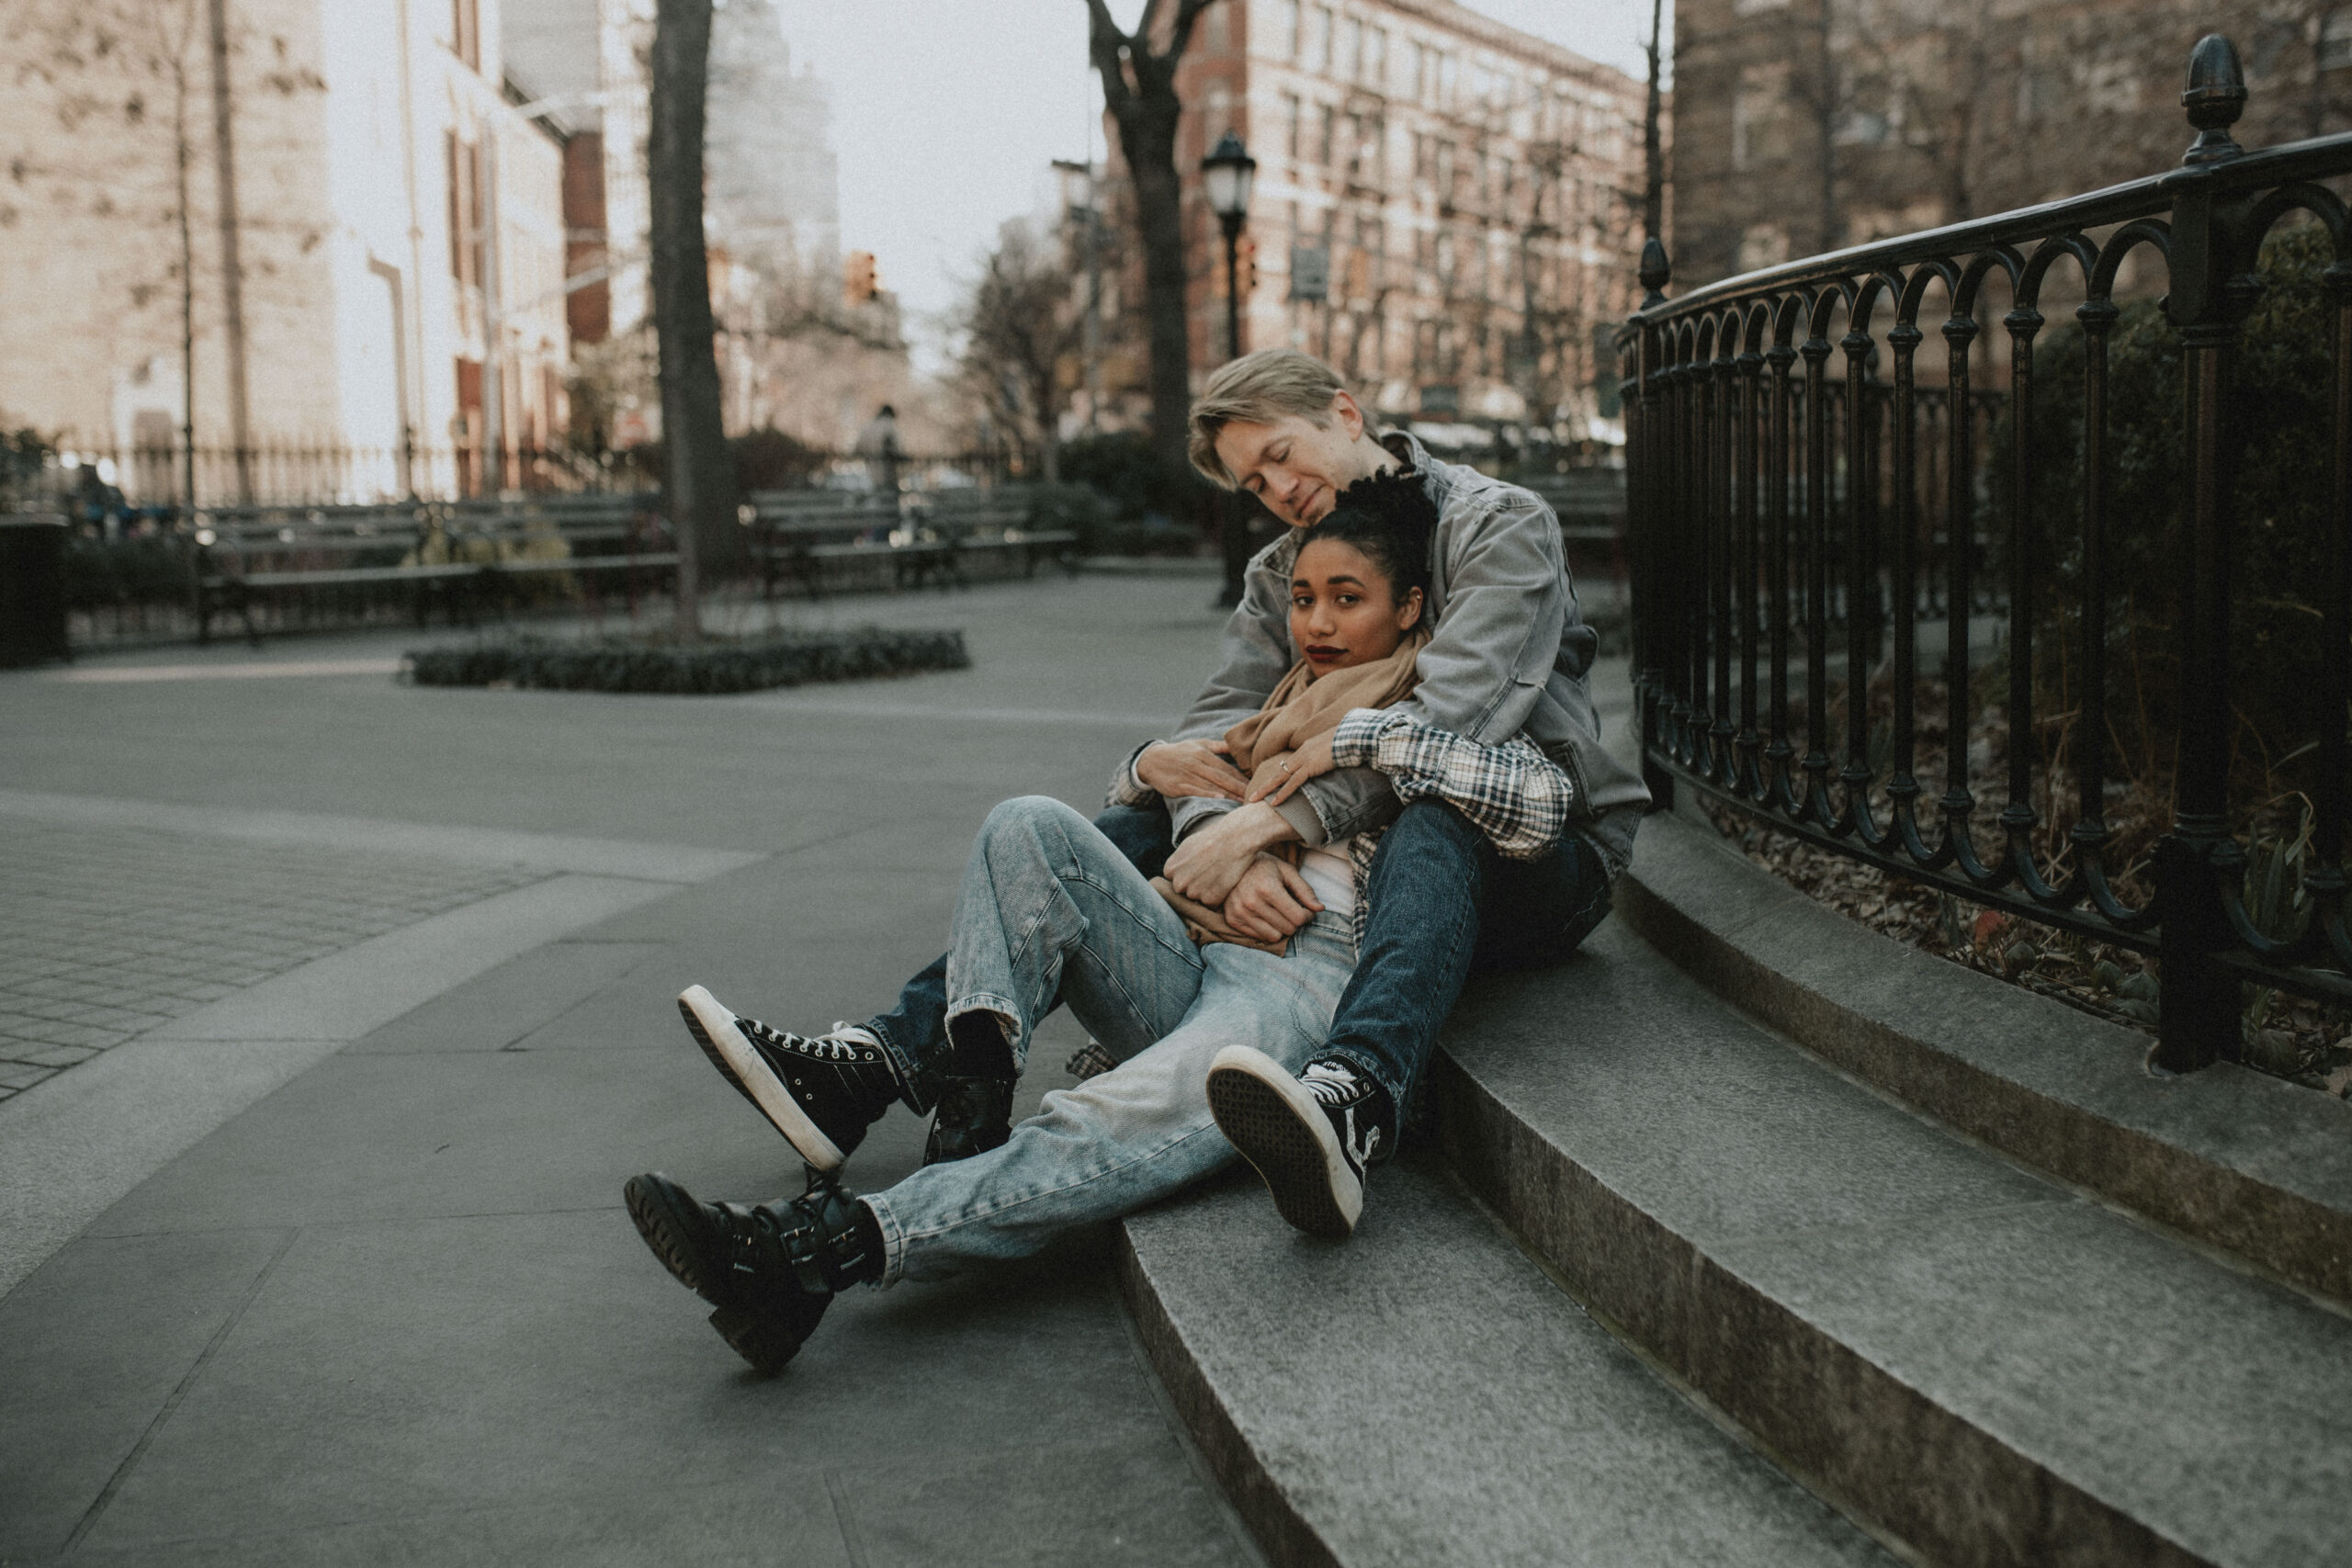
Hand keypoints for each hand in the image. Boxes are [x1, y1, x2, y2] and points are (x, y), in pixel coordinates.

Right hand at [1135, 738, 1245, 800]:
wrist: (1151, 759)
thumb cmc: (1179, 752)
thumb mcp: (1197, 744)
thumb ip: (1218, 746)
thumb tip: (1235, 745)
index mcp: (1203, 754)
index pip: (1227, 767)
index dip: (1242, 777)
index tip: (1256, 784)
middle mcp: (1196, 763)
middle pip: (1222, 777)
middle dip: (1239, 787)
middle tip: (1255, 796)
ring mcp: (1187, 775)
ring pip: (1211, 785)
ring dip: (1228, 794)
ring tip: (1243, 801)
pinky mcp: (1177, 786)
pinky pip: (1195, 791)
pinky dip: (1207, 794)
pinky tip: (1220, 799)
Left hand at [1164, 801, 1294, 904]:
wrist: (1234, 839)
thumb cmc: (1212, 839)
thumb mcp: (1186, 847)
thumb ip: (1178, 864)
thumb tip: (1174, 875)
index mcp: (1170, 870)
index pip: (1177, 880)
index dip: (1189, 874)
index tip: (1200, 866)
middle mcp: (1178, 883)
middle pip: (1186, 892)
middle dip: (1196, 885)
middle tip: (1211, 871)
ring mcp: (1193, 893)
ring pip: (1199, 899)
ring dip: (1208, 892)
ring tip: (1219, 874)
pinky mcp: (1210, 900)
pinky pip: (1213, 904)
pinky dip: (1219, 896)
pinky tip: (1225, 881)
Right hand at [1222, 853, 1322, 943]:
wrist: (1231, 863)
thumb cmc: (1264, 867)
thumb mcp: (1287, 871)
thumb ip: (1305, 890)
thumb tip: (1320, 909)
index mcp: (1267, 888)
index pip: (1298, 917)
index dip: (1308, 916)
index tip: (1307, 910)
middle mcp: (1251, 902)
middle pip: (1287, 929)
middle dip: (1295, 921)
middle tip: (1293, 910)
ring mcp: (1240, 912)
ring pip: (1274, 936)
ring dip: (1281, 927)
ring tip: (1279, 913)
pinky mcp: (1232, 919)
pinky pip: (1259, 937)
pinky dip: (1266, 928)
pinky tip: (1264, 914)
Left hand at [1244, 732, 1338, 806]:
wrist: (1349, 736)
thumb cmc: (1346, 742)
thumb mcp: (1333, 749)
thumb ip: (1327, 756)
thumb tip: (1330, 761)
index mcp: (1306, 749)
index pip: (1289, 765)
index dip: (1280, 776)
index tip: (1273, 785)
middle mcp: (1301, 754)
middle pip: (1279, 772)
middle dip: (1265, 785)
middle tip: (1253, 795)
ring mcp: (1303, 760)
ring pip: (1280, 778)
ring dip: (1266, 790)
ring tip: (1254, 799)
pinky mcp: (1309, 767)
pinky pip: (1292, 783)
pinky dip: (1283, 793)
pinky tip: (1274, 802)